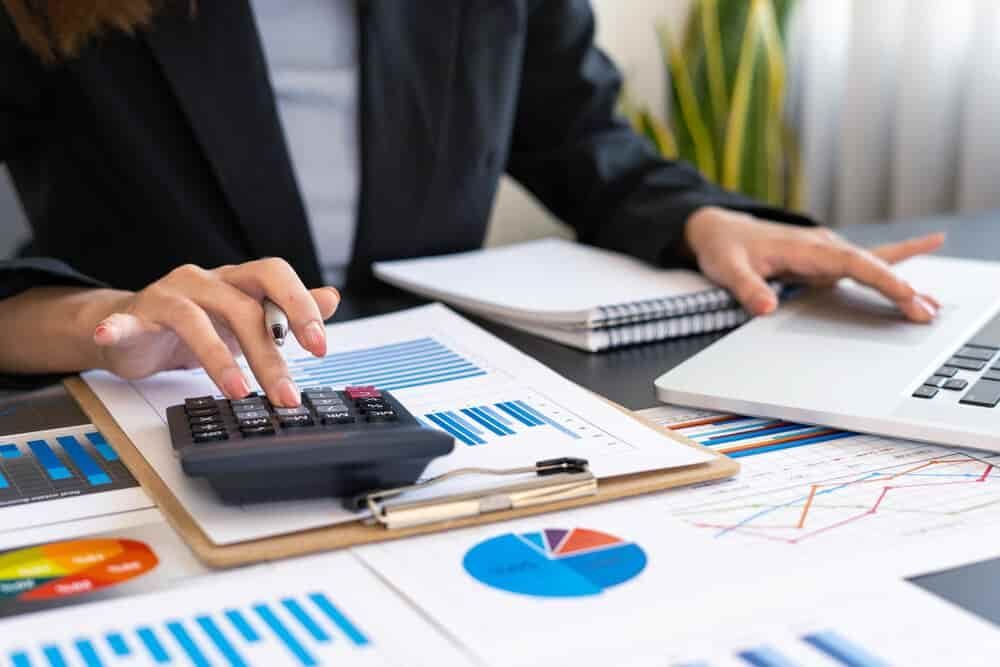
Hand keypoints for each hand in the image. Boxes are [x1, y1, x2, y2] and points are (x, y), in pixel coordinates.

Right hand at [91, 259, 339, 405]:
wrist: (135, 327)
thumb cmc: (200, 323)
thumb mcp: (249, 318)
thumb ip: (289, 311)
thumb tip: (332, 297)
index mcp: (238, 280)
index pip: (275, 276)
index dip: (299, 306)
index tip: (319, 346)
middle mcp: (205, 281)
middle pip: (243, 309)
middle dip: (269, 355)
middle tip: (285, 393)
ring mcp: (168, 295)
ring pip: (196, 321)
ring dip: (219, 360)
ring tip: (238, 392)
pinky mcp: (135, 315)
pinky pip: (126, 320)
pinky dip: (119, 327)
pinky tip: (113, 335)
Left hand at [684, 207, 944, 321]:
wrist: (718, 228)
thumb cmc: (724, 247)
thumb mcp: (727, 268)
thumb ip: (747, 288)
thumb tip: (766, 307)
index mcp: (804, 247)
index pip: (851, 263)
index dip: (880, 277)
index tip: (904, 293)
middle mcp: (822, 246)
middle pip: (870, 266)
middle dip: (900, 288)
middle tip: (928, 312)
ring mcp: (826, 252)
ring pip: (873, 265)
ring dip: (901, 283)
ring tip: (933, 305)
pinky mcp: (824, 261)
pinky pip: (864, 262)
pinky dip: (894, 262)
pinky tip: (927, 250)